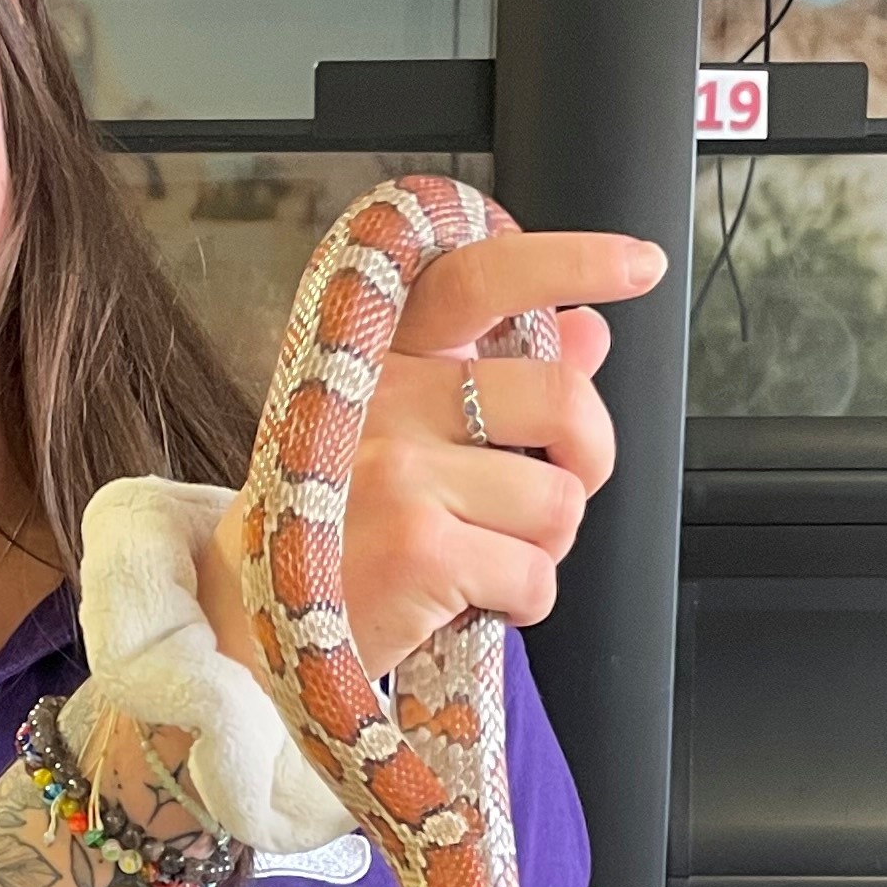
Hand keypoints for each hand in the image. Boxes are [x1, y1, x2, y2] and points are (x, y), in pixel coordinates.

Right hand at [200, 216, 665, 687]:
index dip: (570, 261)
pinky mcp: (421, 548)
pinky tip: (467, 601)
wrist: (246, 625)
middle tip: (558, 493)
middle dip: (589, 460)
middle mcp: (388, 398)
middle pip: (562, 400)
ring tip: (480, 559)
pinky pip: (534, 576)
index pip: (481, 279)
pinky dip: (521, 602)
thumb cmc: (332, 527)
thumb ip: (495, 380)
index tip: (639, 265)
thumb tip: (591, 332)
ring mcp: (402, 470)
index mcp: (381, 357)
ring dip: (542, 548)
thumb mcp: (397, 435)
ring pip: (558, 502)